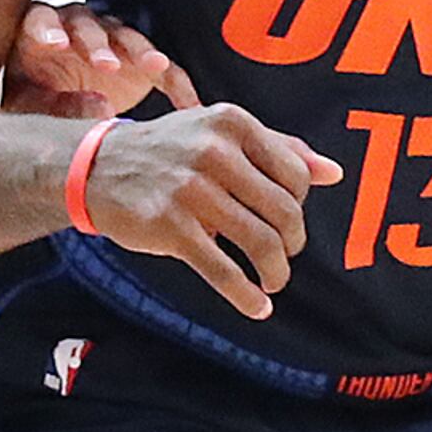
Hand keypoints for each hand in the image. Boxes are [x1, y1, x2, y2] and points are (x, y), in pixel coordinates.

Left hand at [3, 2, 198, 119]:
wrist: (59, 105)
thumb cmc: (34, 98)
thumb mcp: (31, 105)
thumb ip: (55, 106)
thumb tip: (100, 109)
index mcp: (38, 32)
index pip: (40, 21)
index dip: (47, 30)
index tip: (56, 45)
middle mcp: (78, 29)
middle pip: (89, 28)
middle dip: (98, 45)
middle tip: (107, 65)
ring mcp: (112, 41)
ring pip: (128, 38)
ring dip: (141, 51)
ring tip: (156, 66)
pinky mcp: (139, 63)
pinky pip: (162, 70)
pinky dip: (176, 84)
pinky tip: (189, 104)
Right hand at [75, 104, 340, 321]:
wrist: (97, 166)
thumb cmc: (170, 151)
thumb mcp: (220, 134)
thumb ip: (278, 148)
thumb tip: (335, 172)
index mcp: (232, 124)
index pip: (295, 175)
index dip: (298, 206)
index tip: (285, 223)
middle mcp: (214, 151)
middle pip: (283, 211)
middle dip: (292, 244)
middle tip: (283, 257)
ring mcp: (191, 189)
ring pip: (259, 242)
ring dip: (275, 272)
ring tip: (272, 281)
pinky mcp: (170, 226)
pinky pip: (223, 270)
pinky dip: (246, 295)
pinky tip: (257, 307)